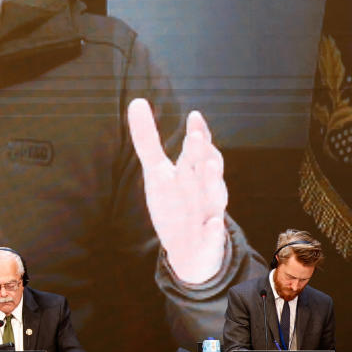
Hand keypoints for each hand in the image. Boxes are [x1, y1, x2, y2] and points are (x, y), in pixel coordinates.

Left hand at [127, 100, 226, 283]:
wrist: (190, 251)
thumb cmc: (176, 202)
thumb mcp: (158, 171)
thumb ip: (147, 139)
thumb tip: (136, 101)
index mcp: (192, 172)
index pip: (197, 149)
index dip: (197, 133)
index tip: (194, 116)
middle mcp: (204, 189)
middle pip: (205, 168)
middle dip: (202, 152)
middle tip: (195, 136)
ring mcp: (209, 214)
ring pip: (215, 197)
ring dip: (212, 182)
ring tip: (207, 166)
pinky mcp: (209, 242)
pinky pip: (213, 236)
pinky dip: (213, 231)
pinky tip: (212, 225)